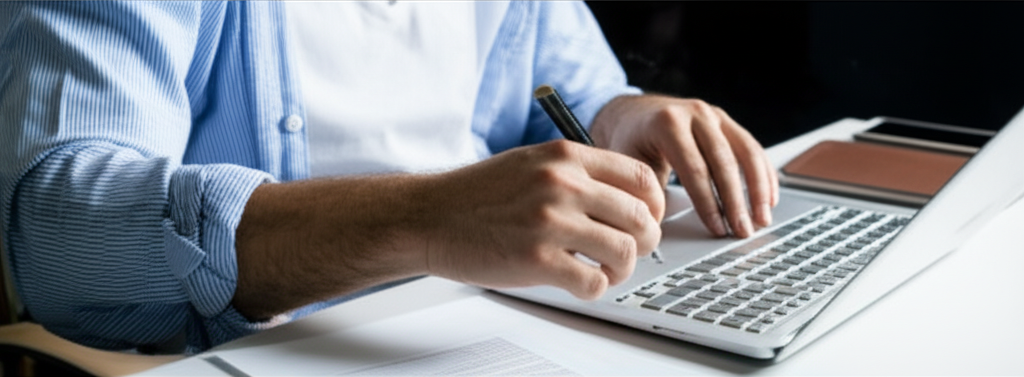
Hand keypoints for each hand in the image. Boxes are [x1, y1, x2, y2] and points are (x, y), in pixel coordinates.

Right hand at [418, 140, 663, 298]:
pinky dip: (594, 289)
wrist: (430, 216)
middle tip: (627, 252)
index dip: (654, 205)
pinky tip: (578, 283)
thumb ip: (577, 173)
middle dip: (643, 242)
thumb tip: (628, 199)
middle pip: (641, 217)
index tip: (645, 220)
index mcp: (565, 156)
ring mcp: (550, 221)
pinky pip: (594, 282)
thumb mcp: (531, 162)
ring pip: (624, 251)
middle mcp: (563, 183)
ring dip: (621, 269)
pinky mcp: (537, 259)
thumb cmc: (477, 195)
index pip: (641, 177)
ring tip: (603, 270)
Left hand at [592, 95, 778, 237]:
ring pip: (747, 152)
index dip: (708, 203)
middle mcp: (696, 114)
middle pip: (724, 161)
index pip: (695, 169)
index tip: (718, 229)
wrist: (632, 114)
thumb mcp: (628, 165)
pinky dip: (764, 174)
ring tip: (762, 219)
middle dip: (736, 201)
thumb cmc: (630, 142)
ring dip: (758, 189)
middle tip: (743, 231)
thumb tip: (662, 227)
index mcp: (668, 123)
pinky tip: (769, 198)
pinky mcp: (727, 123)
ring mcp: (714, 116)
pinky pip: (752, 148)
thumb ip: (646, 191)